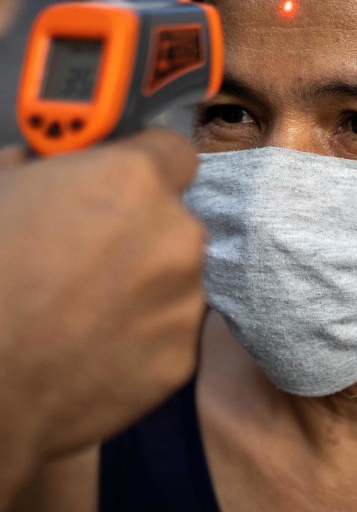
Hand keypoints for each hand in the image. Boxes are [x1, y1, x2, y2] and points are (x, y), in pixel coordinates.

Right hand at [0, 130, 204, 509]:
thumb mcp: (2, 187)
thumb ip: (51, 163)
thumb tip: (64, 160)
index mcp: (135, 180)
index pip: (175, 152)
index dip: (147, 166)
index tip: (127, 184)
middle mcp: (176, 234)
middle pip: (176, 219)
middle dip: (143, 230)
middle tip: (92, 255)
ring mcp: (184, 300)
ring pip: (176, 277)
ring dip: (145, 283)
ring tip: (86, 309)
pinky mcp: (181, 359)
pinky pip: (168, 330)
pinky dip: (142, 335)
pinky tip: (93, 347)